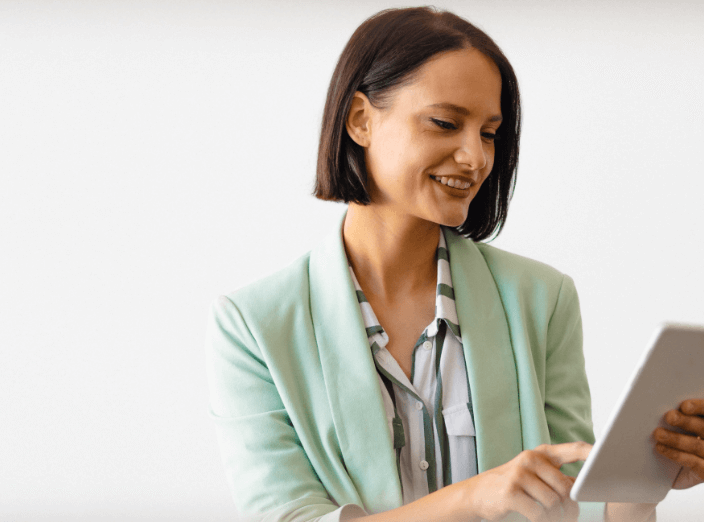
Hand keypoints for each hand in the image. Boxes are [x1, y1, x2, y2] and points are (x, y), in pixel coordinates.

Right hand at [448, 441, 590, 521]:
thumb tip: (584, 488)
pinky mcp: (510, 492)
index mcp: (541, 453)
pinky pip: (539, 513)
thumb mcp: (536, 477)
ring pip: (553, 502)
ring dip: (555, 518)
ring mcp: (519, 474)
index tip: (608, 456)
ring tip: (550, 520)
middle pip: (565, 488)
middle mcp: (530, 459)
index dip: (592, 453)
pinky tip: (536, 520)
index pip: (573, 449)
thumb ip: (559, 479)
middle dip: (570, 508)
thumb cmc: (513, 486)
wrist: (477, 493)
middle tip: (568, 518)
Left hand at [653, 399, 703, 489]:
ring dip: (676, 439)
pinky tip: (661, 448)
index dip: (699, 407)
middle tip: (670, 417)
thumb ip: (686, 414)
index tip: (684, 406)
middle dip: (686, 422)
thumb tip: (666, 404)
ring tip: (658, 433)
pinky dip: (676, 454)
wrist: (700, 463)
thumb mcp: (692, 422)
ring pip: (696, 445)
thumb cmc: (691, 439)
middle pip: (703, 427)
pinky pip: (694, 463)